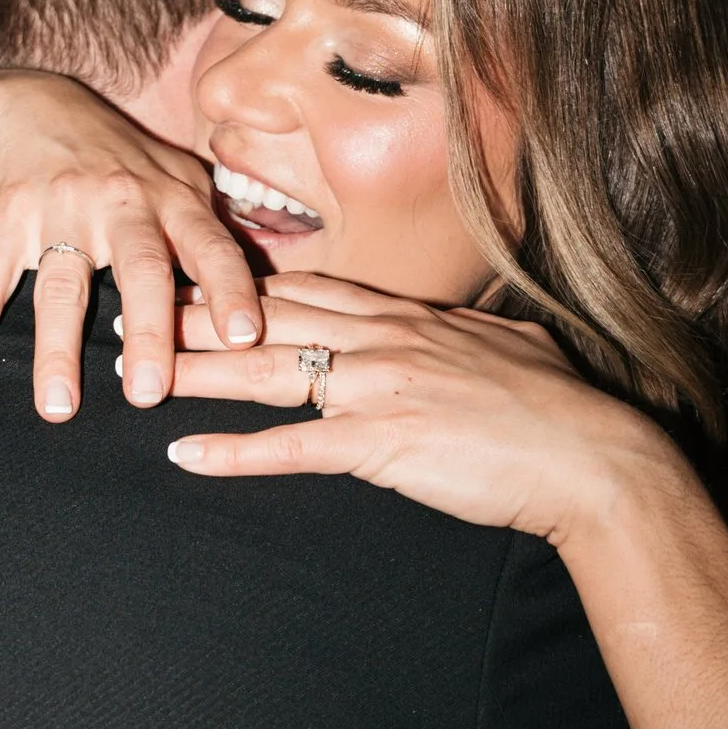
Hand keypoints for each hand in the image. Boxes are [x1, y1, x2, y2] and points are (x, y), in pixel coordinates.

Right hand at [0, 77, 264, 419]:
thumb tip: (269, 291)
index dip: (230, 289)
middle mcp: (119, 203)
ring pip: (60, 285)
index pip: (210, 247)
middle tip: (147, 392)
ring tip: (58, 409)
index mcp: (169, 198)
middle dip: (145, 331)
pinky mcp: (3, 220)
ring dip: (56, 349)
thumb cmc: (117, 156)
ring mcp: (58, 211)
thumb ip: (212, 230)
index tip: (245, 337)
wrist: (27, 104)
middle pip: (138, 269)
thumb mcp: (175, 176)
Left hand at [161, 273, 653, 546]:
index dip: (242, 282)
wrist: (595, 455)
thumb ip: (472, 333)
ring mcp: (378, 388)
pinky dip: (235, 453)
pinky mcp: (381, 443)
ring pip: (266, 372)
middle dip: (197, 311)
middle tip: (132, 306)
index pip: (309, 290)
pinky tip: (185, 456)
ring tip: (137, 370)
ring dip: (196, 372)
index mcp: (408, 318)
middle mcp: (383, 340)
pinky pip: (292, 448)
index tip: (192, 272)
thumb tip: (471, 329)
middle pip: (268, 317)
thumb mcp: (510, 345)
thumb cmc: (560, 407)